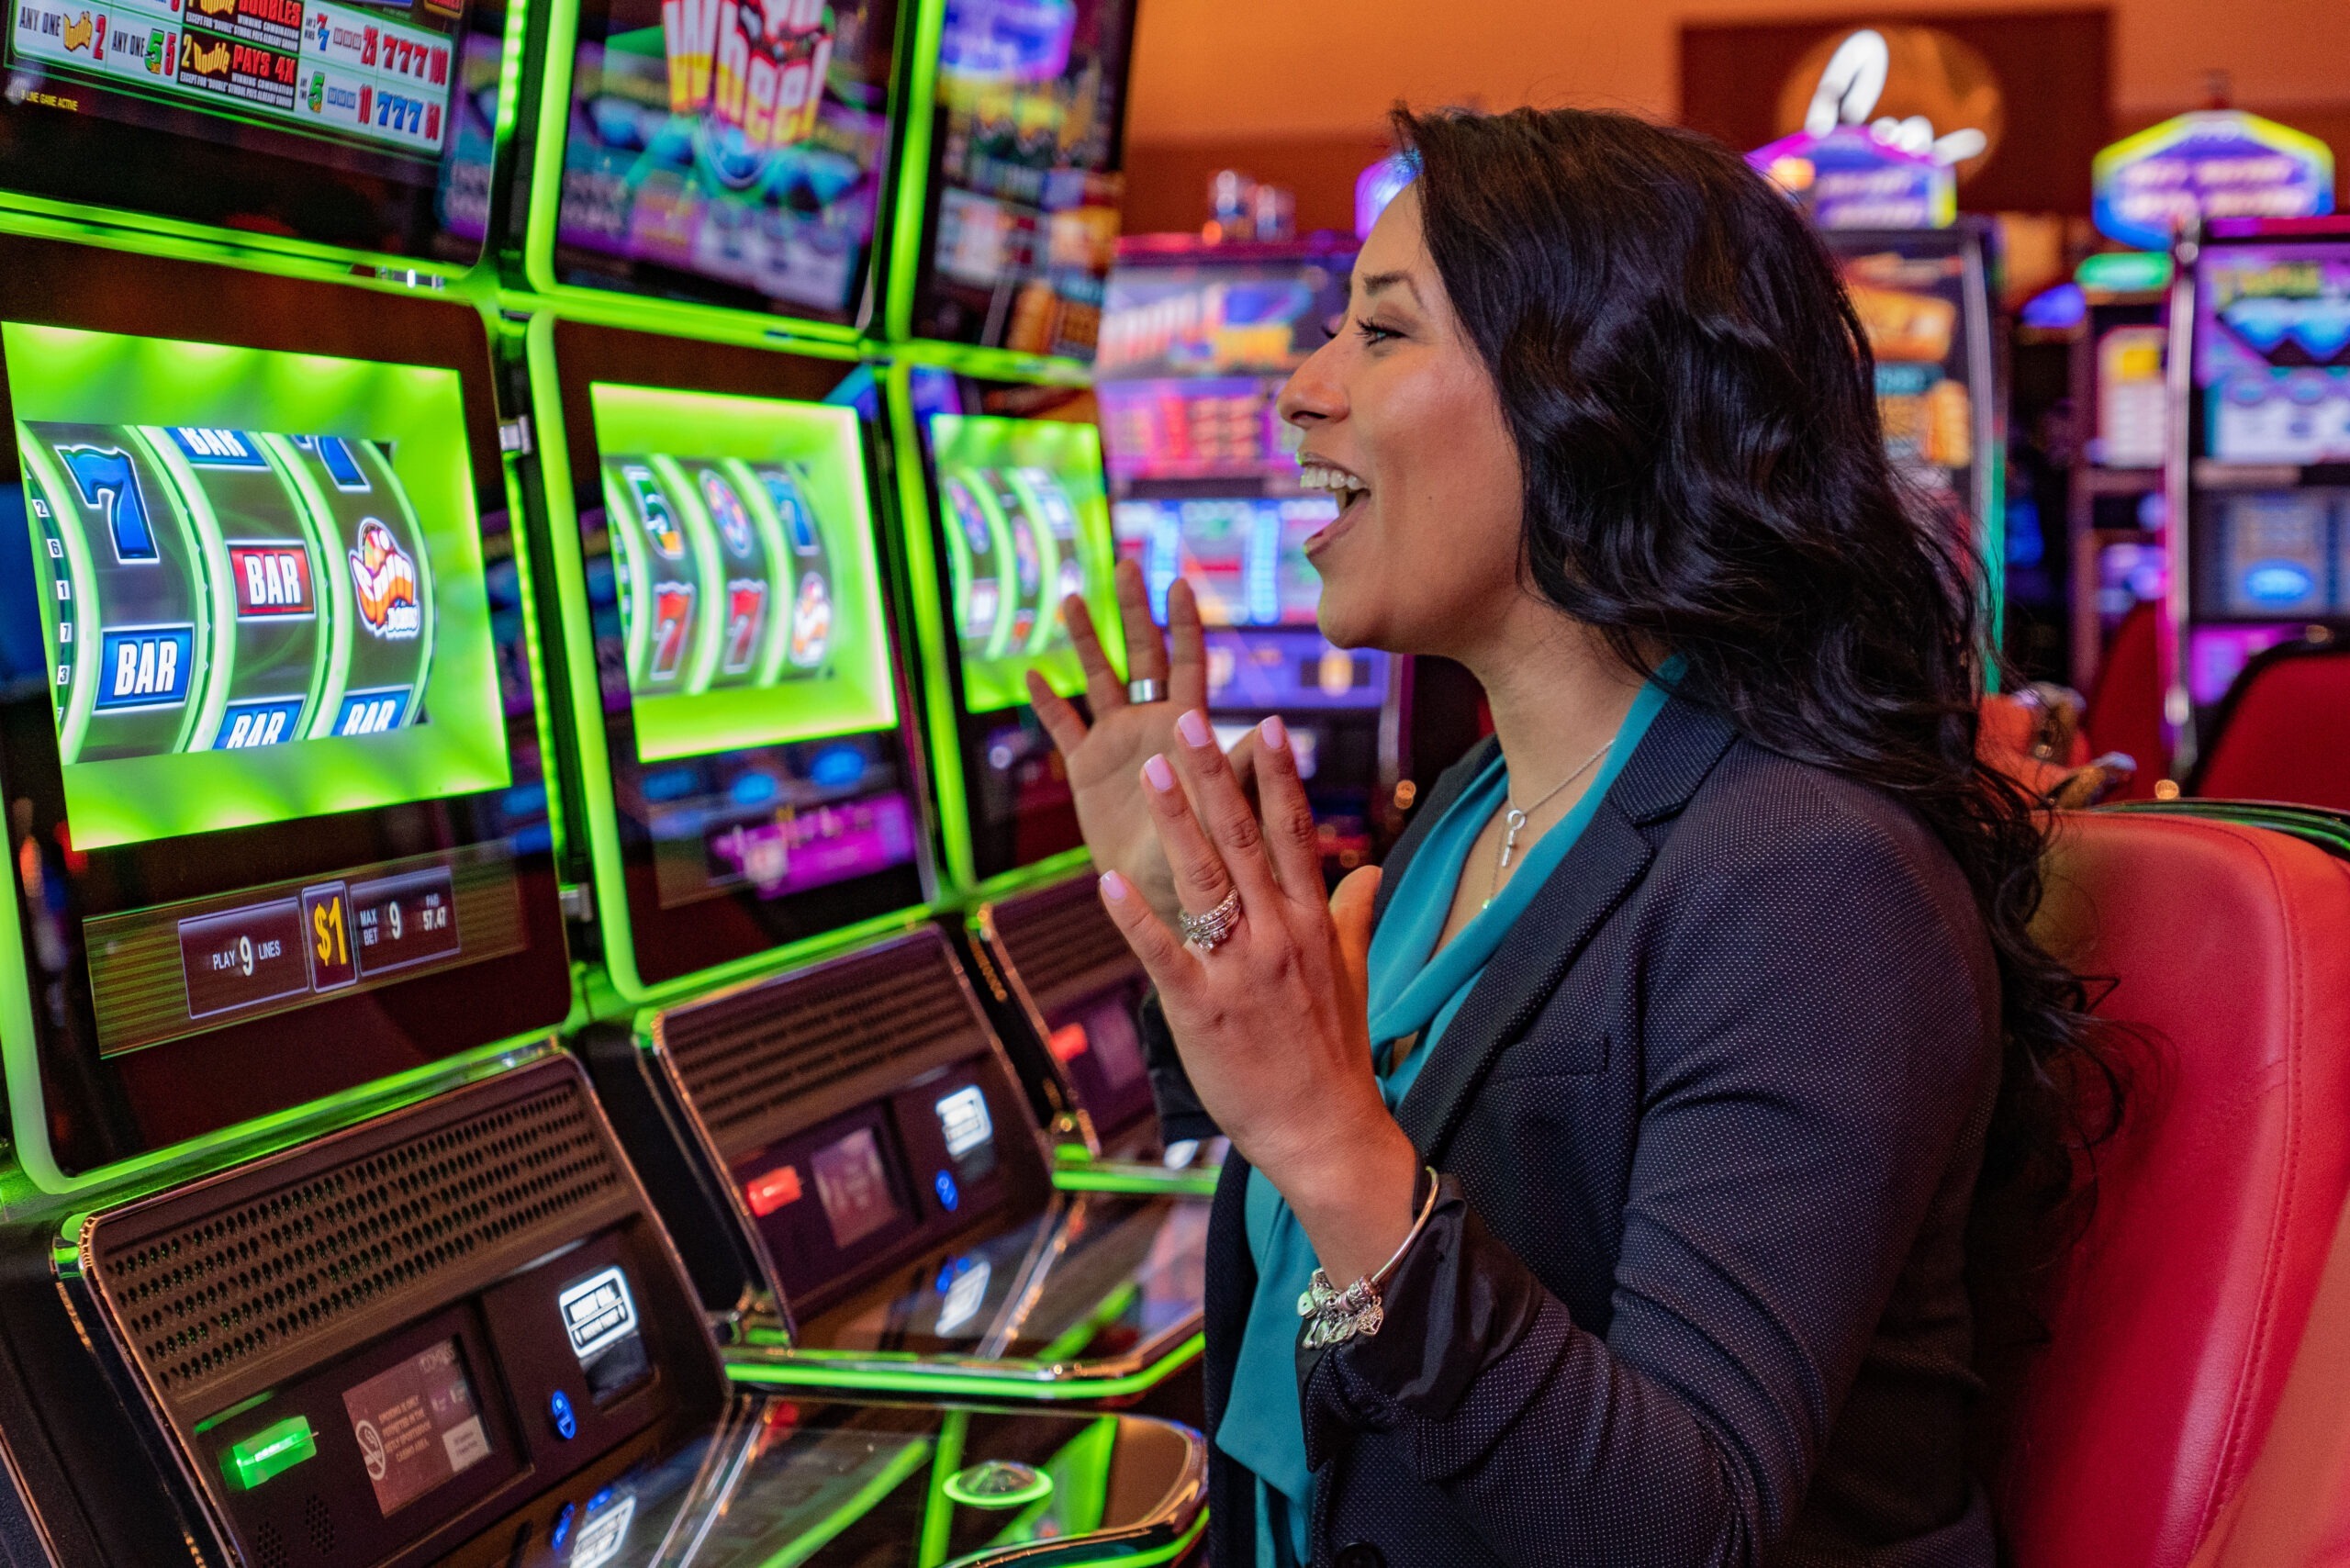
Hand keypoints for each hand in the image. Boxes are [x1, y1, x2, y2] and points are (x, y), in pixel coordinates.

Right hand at [1029, 563, 1267, 928]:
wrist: (1176, 900)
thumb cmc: (1215, 862)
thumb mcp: (1227, 812)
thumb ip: (1240, 770)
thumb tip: (1268, 728)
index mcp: (1190, 728)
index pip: (1188, 663)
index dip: (1184, 624)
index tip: (1179, 581)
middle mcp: (1154, 724)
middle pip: (1142, 654)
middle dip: (1134, 610)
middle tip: (1126, 563)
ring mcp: (1118, 743)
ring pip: (1098, 679)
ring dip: (1085, 640)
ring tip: (1072, 597)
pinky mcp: (1086, 771)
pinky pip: (1064, 728)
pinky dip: (1047, 702)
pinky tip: (1030, 673)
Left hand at [1098, 706, 1421, 1283]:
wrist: (1326, 1132)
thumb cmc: (1334, 1056)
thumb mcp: (1354, 974)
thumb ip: (1354, 914)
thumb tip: (1372, 867)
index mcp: (1312, 923)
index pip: (1295, 834)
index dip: (1279, 776)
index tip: (1266, 724)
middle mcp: (1279, 936)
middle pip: (1244, 840)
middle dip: (1216, 776)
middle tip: (1190, 722)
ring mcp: (1241, 970)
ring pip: (1206, 881)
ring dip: (1177, 822)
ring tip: (1153, 772)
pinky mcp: (1202, 1009)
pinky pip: (1163, 954)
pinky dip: (1135, 917)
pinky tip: (1108, 882)